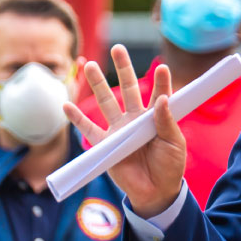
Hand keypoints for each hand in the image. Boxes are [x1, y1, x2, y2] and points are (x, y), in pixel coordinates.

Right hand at [64, 44, 185, 216]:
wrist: (156, 191)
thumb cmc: (169, 166)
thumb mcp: (174, 143)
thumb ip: (166, 121)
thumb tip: (163, 98)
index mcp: (155, 117)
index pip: (158, 94)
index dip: (161, 82)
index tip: (163, 68)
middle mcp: (135, 119)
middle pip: (127, 89)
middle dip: (123, 69)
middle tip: (118, 49)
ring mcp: (119, 130)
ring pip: (106, 103)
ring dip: (98, 85)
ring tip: (90, 65)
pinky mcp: (106, 145)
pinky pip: (88, 130)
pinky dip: (76, 118)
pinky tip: (66, 105)